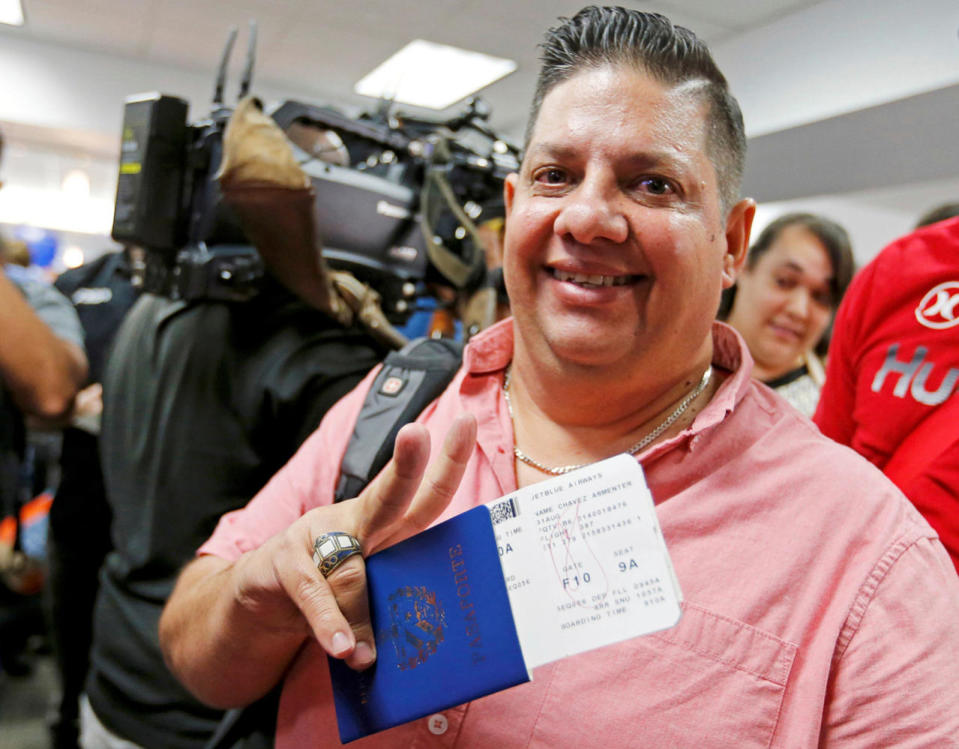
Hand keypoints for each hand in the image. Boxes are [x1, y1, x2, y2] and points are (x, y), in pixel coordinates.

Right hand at [238, 412, 476, 670]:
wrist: (259, 602)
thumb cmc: (328, 592)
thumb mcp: (368, 597)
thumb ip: (390, 610)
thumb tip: (407, 646)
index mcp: (386, 528)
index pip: (425, 494)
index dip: (449, 461)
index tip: (467, 421)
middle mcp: (355, 522)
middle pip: (389, 494)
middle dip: (408, 463)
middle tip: (418, 433)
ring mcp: (316, 536)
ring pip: (350, 563)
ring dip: (359, 614)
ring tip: (363, 654)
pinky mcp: (284, 562)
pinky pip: (313, 591)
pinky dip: (327, 621)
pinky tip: (339, 645)